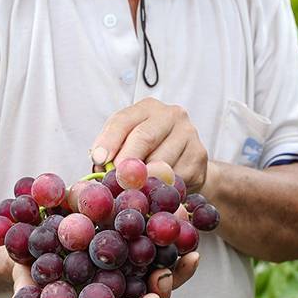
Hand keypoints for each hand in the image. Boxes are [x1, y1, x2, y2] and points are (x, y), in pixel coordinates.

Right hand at [10, 255, 199, 297]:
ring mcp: (130, 294)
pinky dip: (181, 266)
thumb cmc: (29, 263)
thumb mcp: (24, 273)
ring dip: (166, 289)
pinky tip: (193, 254)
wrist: (46, 234)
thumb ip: (25, 290)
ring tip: (172, 269)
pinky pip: (167, 272)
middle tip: (152, 297)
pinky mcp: (146, 269)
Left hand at [90, 98, 208, 192]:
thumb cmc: (149, 153)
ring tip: (137, 188)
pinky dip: (162, 187)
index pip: (124, 120)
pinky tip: (158, 189)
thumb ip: (114, 152)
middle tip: (117, 179)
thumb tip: (100, 165)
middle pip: (144, 137)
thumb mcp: (127, 145)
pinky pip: (176, 176)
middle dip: (127, 161)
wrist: (186, 164)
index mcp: (147, 108)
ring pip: (161, 160)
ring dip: (145, 179)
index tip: (99, 159)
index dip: (109, 140)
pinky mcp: (199, 154)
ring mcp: (188, 133)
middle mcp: (171, 114)